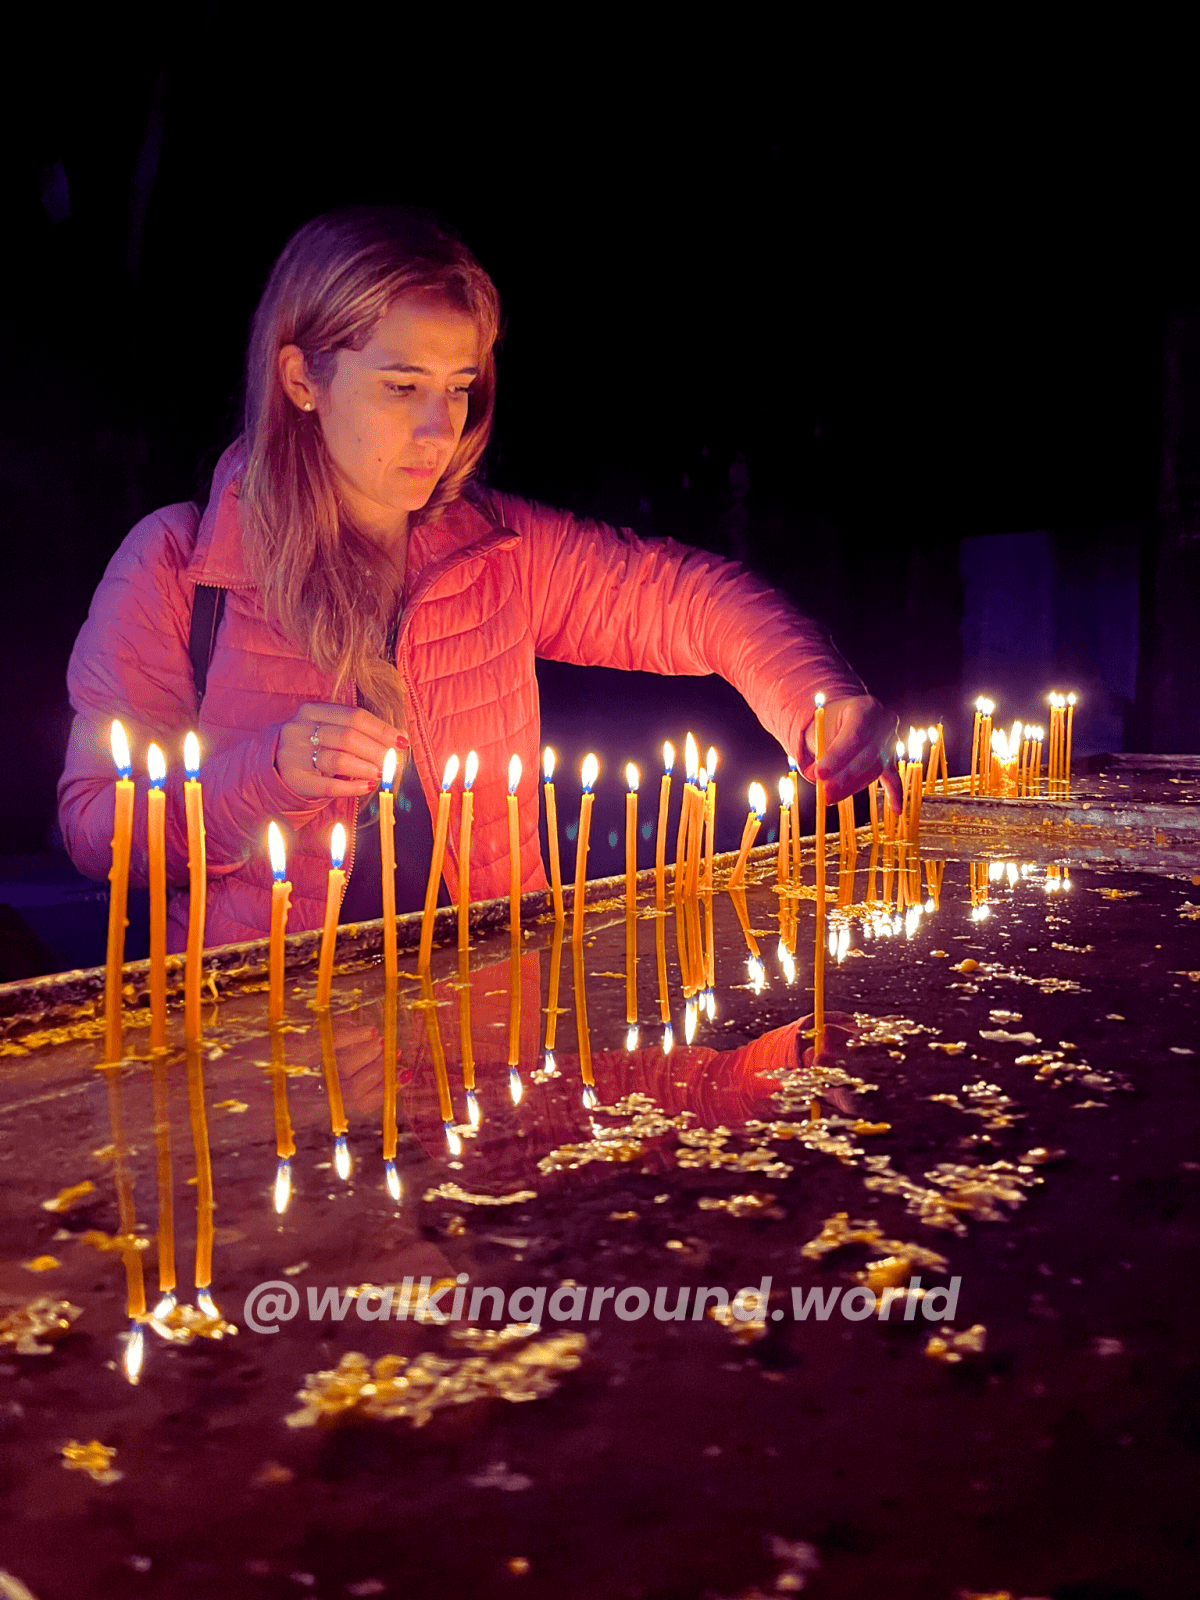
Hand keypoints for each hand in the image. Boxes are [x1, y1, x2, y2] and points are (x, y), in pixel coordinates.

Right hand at [275, 702, 406, 799]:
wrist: (276, 765)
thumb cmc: (314, 745)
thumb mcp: (331, 729)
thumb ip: (360, 730)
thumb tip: (400, 737)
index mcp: (312, 710)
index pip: (354, 716)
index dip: (381, 729)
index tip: (401, 741)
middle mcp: (300, 729)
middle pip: (348, 737)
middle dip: (376, 750)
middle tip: (393, 761)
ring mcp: (294, 755)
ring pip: (338, 760)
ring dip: (365, 767)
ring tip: (381, 773)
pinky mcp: (296, 779)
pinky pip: (329, 786)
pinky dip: (352, 787)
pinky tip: (368, 786)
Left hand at [801, 694, 901, 810]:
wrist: (844, 717)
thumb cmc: (830, 723)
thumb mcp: (821, 729)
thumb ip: (822, 751)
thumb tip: (817, 779)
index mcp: (867, 708)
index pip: (854, 735)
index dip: (837, 757)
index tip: (819, 774)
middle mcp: (885, 723)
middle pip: (867, 755)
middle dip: (844, 776)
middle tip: (824, 792)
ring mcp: (891, 741)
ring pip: (874, 769)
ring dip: (851, 787)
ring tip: (830, 798)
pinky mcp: (891, 758)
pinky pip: (893, 777)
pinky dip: (894, 794)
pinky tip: (896, 810)